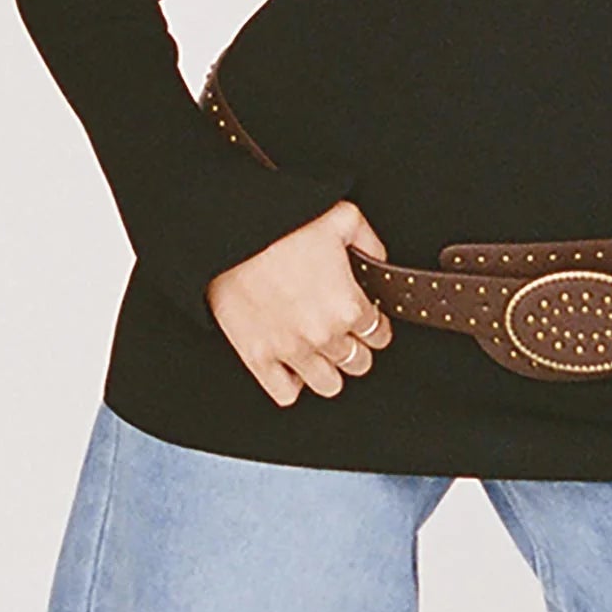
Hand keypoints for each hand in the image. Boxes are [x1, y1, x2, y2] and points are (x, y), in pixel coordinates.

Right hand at [205, 200, 393, 406]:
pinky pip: (286, 393)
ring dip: (330, 369)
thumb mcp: (343, 218)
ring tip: (322, 351)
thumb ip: (369, 243)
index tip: (368, 320)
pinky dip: (293, 383)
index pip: (379, 334)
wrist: (232, 233)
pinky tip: (293, 365)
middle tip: (346, 333)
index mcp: (347, 305)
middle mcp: (323, 335)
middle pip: (358, 362)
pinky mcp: (258, 357)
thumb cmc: (283, 225)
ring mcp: (290, 350)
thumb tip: (377, 261)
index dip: (376, 326)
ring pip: (328, 385)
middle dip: (357, 348)